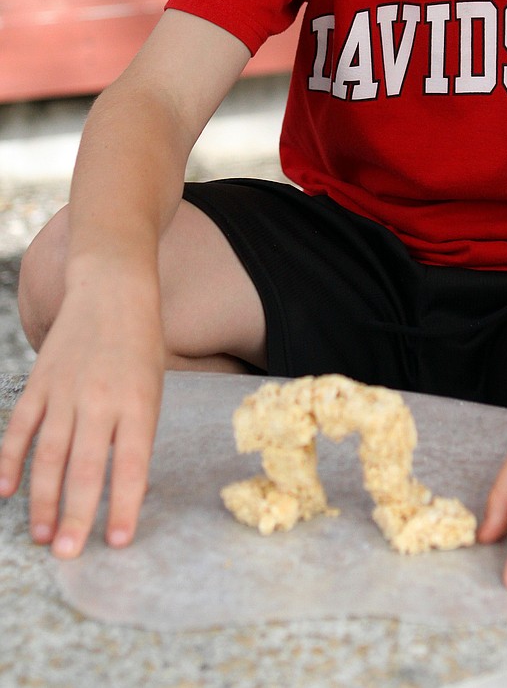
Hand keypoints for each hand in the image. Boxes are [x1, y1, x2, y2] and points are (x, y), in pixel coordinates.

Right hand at [0, 278, 164, 557]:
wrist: (112, 290)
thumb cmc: (141, 346)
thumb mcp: (153, 388)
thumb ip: (135, 434)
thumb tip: (121, 490)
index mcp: (137, 401)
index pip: (130, 464)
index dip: (123, 505)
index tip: (116, 542)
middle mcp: (100, 398)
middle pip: (84, 467)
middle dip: (76, 515)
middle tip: (68, 554)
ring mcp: (65, 389)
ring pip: (48, 454)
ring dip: (42, 499)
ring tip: (42, 536)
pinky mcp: (39, 381)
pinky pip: (20, 427)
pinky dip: (10, 459)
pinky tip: (6, 490)